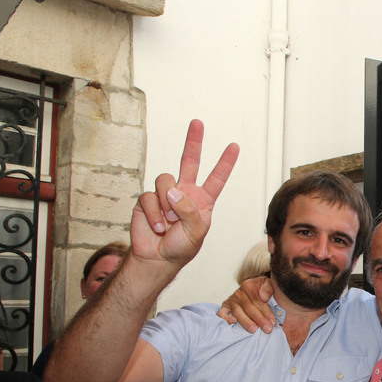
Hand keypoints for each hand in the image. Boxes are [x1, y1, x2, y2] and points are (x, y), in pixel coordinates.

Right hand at [132, 120, 238, 269]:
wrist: (158, 258)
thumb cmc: (181, 247)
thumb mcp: (196, 231)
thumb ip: (189, 210)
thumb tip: (173, 191)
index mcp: (203, 200)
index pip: (217, 178)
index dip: (225, 163)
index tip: (234, 146)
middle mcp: (185, 193)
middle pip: (189, 161)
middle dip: (193, 141)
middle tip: (198, 123)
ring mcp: (165, 195)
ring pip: (165, 180)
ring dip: (167, 203)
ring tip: (169, 222)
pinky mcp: (147, 200)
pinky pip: (149, 197)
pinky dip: (154, 213)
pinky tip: (158, 226)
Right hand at [219, 276, 275, 332]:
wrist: (250, 288)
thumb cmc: (261, 289)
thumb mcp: (268, 284)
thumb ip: (268, 288)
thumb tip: (264, 297)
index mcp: (249, 285)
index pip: (258, 301)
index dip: (266, 312)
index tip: (273, 322)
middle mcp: (238, 293)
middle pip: (249, 308)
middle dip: (260, 320)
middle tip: (268, 329)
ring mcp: (231, 300)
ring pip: (238, 313)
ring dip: (247, 322)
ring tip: (255, 330)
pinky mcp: (224, 307)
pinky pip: (222, 313)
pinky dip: (226, 318)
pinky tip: (233, 323)